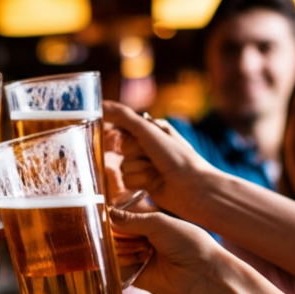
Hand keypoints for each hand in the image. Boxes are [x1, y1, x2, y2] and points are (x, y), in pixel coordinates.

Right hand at [103, 100, 219, 217]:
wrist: (193, 189)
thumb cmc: (176, 157)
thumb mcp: (148, 131)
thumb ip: (123, 117)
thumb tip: (101, 104)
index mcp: (152, 129)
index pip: (123, 127)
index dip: (123, 134)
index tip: (129, 139)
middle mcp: (148, 146)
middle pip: (121, 147)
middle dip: (134, 152)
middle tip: (152, 156)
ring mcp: (145, 165)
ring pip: (122, 165)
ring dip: (137, 169)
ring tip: (155, 171)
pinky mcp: (143, 183)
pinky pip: (125, 180)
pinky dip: (137, 181)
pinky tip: (152, 183)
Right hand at [108, 208, 223, 293]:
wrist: (200, 274)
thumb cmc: (187, 243)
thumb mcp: (158, 223)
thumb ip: (130, 218)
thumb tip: (107, 213)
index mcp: (149, 223)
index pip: (122, 216)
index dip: (113, 216)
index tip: (104, 216)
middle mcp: (141, 239)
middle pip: (113, 233)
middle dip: (117, 233)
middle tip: (131, 235)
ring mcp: (136, 257)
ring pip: (112, 250)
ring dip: (122, 248)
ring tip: (141, 250)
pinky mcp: (134, 275)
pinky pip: (116, 268)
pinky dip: (122, 262)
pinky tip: (137, 260)